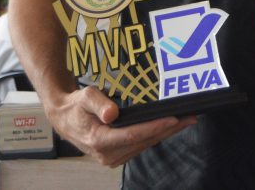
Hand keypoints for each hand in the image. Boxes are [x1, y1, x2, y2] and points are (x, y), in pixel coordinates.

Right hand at [46, 86, 195, 166]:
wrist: (65, 119)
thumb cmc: (76, 106)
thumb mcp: (84, 97)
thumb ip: (99, 103)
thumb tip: (112, 113)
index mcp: (99, 140)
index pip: (132, 134)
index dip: (154, 127)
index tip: (172, 119)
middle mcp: (106, 154)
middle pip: (143, 141)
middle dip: (168, 129)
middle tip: (189, 117)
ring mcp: (112, 157)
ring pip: (145, 145)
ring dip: (166, 133)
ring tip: (186, 121)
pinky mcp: (117, 156)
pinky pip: (141, 146)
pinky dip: (156, 136)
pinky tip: (170, 127)